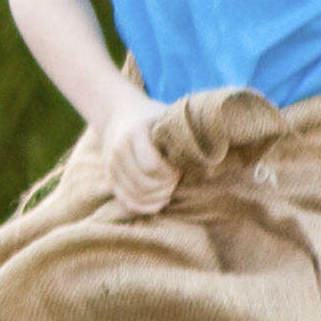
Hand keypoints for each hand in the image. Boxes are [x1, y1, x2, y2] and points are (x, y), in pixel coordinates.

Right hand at [95, 101, 180, 216]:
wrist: (120, 113)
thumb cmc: (154, 118)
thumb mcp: (167, 117)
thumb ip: (182, 133)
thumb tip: (211, 152)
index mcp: (134, 132)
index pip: (152, 166)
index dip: (170, 174)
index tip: (179, 169)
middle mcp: (118, 149)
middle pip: (144, 184)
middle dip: (165, 188)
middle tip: (177, 182)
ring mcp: (110, 165)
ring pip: (136, 195)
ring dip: (157, 198)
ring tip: (169, 191)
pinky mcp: (109, 177)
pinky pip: (126, 200)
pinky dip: (145, 206)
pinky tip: (160, 201)